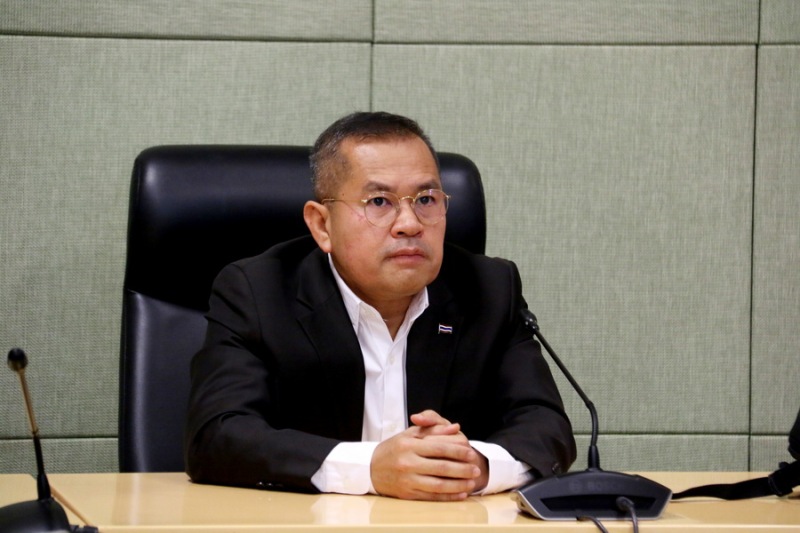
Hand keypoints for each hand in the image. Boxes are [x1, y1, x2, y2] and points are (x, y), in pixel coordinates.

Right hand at [370, 410, 488, 499]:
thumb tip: (454, 427)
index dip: (458, 451)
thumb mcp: (409, 434)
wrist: (370, 468)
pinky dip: (448, 497)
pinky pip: (431, 496)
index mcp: (409, 445)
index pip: (439, 447)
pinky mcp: (407, 494)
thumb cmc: (393, 448)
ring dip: (458, 484)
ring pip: (439, 484)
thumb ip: (432, 429)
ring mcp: (407, 480)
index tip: (471, 453)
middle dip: (463, 469)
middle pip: (442, 467)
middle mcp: (408, 463)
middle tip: (477, 469)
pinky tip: (460, 494)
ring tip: (472, 483)